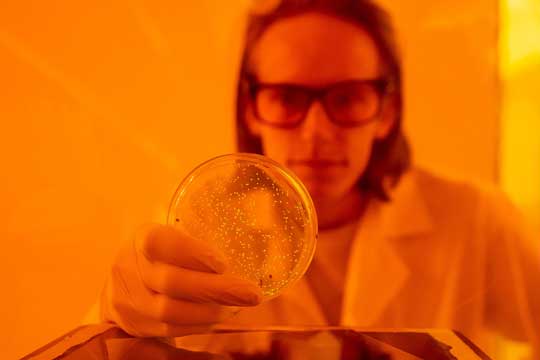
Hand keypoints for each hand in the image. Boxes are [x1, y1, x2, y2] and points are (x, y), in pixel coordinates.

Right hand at [101, 223, 262, 336]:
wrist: (120, 287)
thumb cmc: (160, 255)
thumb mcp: (170, 237)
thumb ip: (196, 241)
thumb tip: (249, 241)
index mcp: (142, 238)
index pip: (159, 242)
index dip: (191, 252)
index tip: (223, 263)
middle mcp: (131, 268)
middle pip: (171, 282)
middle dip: (215, 289)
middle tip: (251, 293)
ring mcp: (131, 300)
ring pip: (170, 311)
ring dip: (210, 310)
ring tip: (238, 306)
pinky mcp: (138, 325)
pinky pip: (171, 329)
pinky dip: (199, 324)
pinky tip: (220, 317)